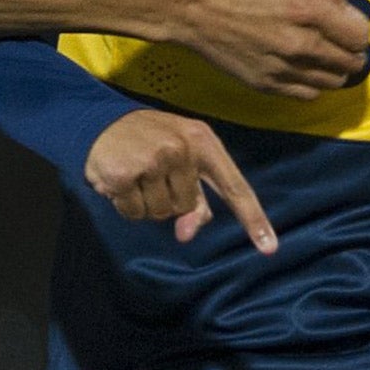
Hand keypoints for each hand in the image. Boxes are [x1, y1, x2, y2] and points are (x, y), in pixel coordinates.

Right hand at [85, 110, 277, 252]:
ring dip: (147, 203)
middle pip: (188, 208)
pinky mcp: (126, 174)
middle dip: (170, 200)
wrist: (99, 121)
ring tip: (137, 176)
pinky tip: (120, 182)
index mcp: (204, 141)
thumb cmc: (148, 142)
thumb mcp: (181, 158)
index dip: (253, 219)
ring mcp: (154, 160)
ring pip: (162, 214)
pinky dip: (126, 205)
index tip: (269, 248)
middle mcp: (182, 149)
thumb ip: (195, 196)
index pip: (235, 187)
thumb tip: (187, 232)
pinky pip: (134, 213)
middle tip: (153, 174)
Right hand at [173, 0, 369, 98]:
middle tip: (338, 40)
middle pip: (350, 62)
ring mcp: (284, 68)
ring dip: (333, 69)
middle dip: (349, 50)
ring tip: (322, 55)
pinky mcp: (266, 84)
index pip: (359, 36)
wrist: (191, 5)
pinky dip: (312, 83)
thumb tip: (342, 6)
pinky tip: (303, 68)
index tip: (348, 24)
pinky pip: (307, 94)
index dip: (357, 29)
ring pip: (332, 82)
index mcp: (310, 10)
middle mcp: (301, 44)